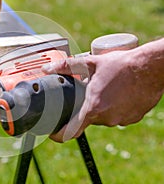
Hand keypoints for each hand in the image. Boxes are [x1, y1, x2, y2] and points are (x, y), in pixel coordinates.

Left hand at [42, 39, 163, 141]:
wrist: (151, 67)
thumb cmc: (121, 64)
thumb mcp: (90, 63)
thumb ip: (65, 67)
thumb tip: (46, 69)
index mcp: (93, 108)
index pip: (71, 131)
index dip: (60, 134)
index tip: (54, 132)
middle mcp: (107, 118)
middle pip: (88, 118)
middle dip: (86, 107)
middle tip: (89, 92)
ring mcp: (121, 120)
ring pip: (103, 117)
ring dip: (101, 106)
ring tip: (106, 89)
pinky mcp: (133, 118)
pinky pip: (117, 116)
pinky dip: (114, 107)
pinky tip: (118, 93)